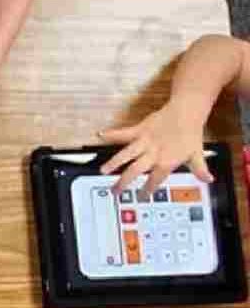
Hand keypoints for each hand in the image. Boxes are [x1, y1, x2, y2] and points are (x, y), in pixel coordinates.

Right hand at [99, 99, 213, 191]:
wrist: (187, 111)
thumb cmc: (191, 133)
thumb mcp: (197, 153)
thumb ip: (199, 169)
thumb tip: (208, 179)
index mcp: (167, 161)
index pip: (155, 180)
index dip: (148, 190)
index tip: (142, 196)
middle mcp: (153, 153)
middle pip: (135, 170)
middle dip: (124, 181)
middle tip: (115, 191)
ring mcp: (144, 141)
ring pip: (126, 154)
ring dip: (114, 162)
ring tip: (103, 170)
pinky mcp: (139, 130)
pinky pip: (123, 133)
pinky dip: (112, 134)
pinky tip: (100, 135)